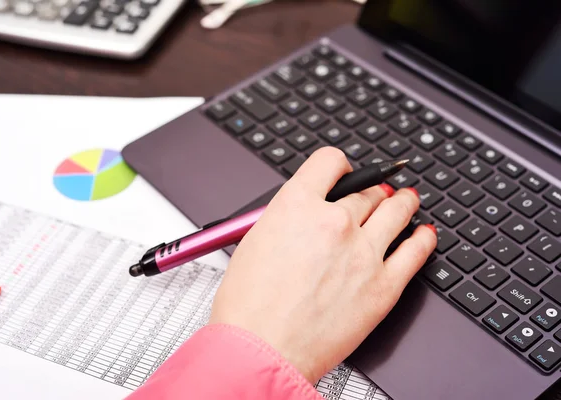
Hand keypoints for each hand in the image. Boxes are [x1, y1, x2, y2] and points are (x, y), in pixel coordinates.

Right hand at [209, 147, 436, 382]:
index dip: (340, 164)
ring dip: (403, 202)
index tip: (346, 171)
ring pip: (396, 210)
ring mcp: (363, 252)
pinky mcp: (383, 285)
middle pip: (367, 189)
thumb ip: (288, 218)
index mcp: (298, 206)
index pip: (330, 162)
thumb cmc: (249, 305)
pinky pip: (416, 250)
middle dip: (371, 189)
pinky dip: (423, 238)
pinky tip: (423, 233)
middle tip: (375, 194)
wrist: (260, 350)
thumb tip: (306, 213)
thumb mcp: (255, 241)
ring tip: (407, 200)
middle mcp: (334, 222)